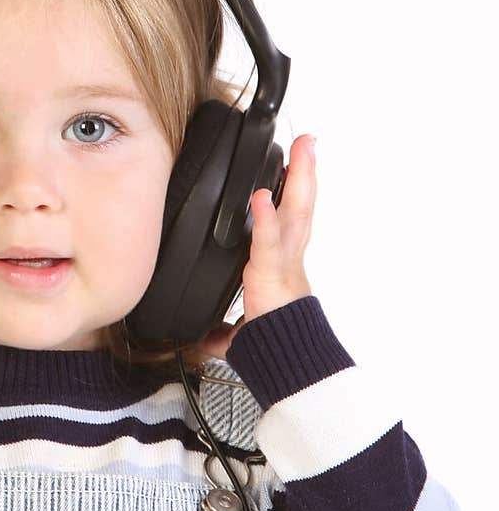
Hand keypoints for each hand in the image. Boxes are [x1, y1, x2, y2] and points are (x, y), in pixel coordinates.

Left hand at [194, 133, 316, 360]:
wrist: (288, 369)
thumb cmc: (273, 348)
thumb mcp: (240, 335)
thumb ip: (223, 330)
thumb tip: (203, 339)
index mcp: (281, 268)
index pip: (289, 222)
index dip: (293, 194)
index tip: (294, 166)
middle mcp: (289, 259)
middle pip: (301, 207)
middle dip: (306, 172)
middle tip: (308, 142)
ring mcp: (285, 264)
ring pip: (297, 214)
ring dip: (300, 179)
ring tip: (302, 149)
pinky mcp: (273, 276)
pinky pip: (268, 243)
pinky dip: (266, 219)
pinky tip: (262, 197)